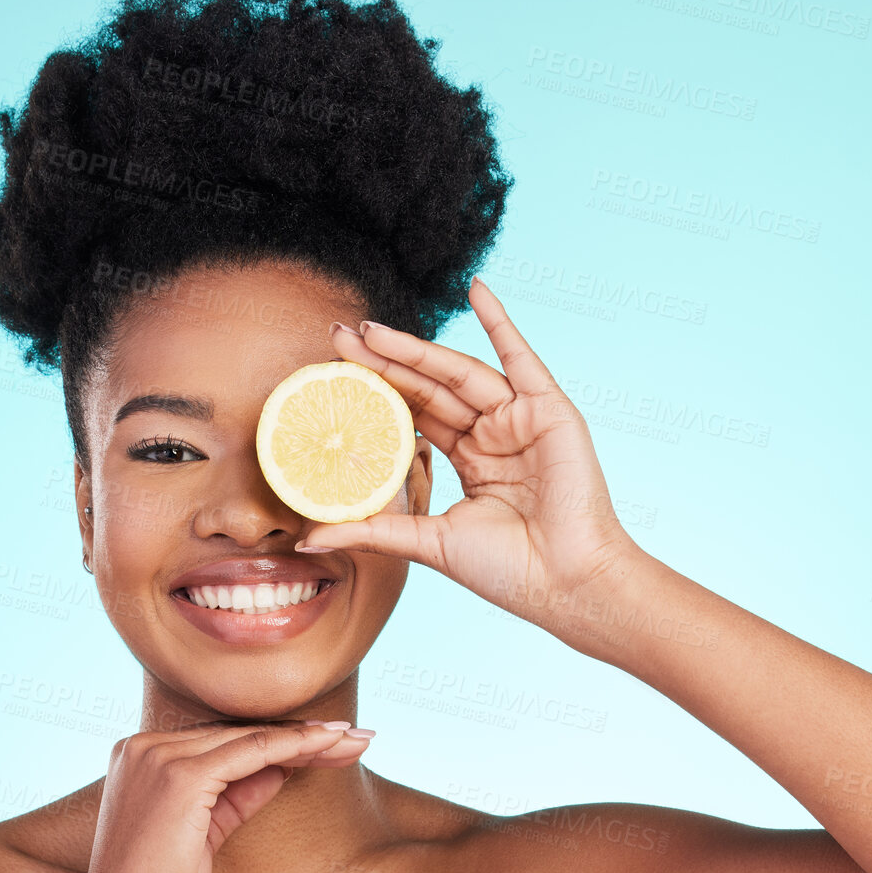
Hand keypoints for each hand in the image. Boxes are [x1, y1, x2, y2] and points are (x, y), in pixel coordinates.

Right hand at [69, 721, 368, 872]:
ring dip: (311, 738)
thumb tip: (282, 768)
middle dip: (303, 734)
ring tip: (357, 739)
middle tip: (356, 734)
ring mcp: (160, 756)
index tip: (327, 742)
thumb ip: (237, 796)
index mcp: (140, 754)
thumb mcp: (203, 832)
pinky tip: (330, 747)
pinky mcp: (180, 775)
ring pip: (252, 738)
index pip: (223, 739)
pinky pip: (253, 752)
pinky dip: (296, 747)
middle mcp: (144, 745)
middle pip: (240, 733)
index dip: (277, 740)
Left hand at [302, 277, 644, 629]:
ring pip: (459, 372)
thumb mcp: (428, 543)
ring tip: (369, 329)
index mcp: (472, 461)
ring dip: (416, 347)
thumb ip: (372, 531)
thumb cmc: (509, 571)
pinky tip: (475, 289)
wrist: (566, 584)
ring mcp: (521, 419)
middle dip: (383, 362)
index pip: (415, 414)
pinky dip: (500, 320)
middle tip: (336, 337)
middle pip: (429, 387)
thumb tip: (305, 540)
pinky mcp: (549, 410)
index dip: (376, 391)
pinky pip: (521, 356)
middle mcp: (495, 434)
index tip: (332, 371)